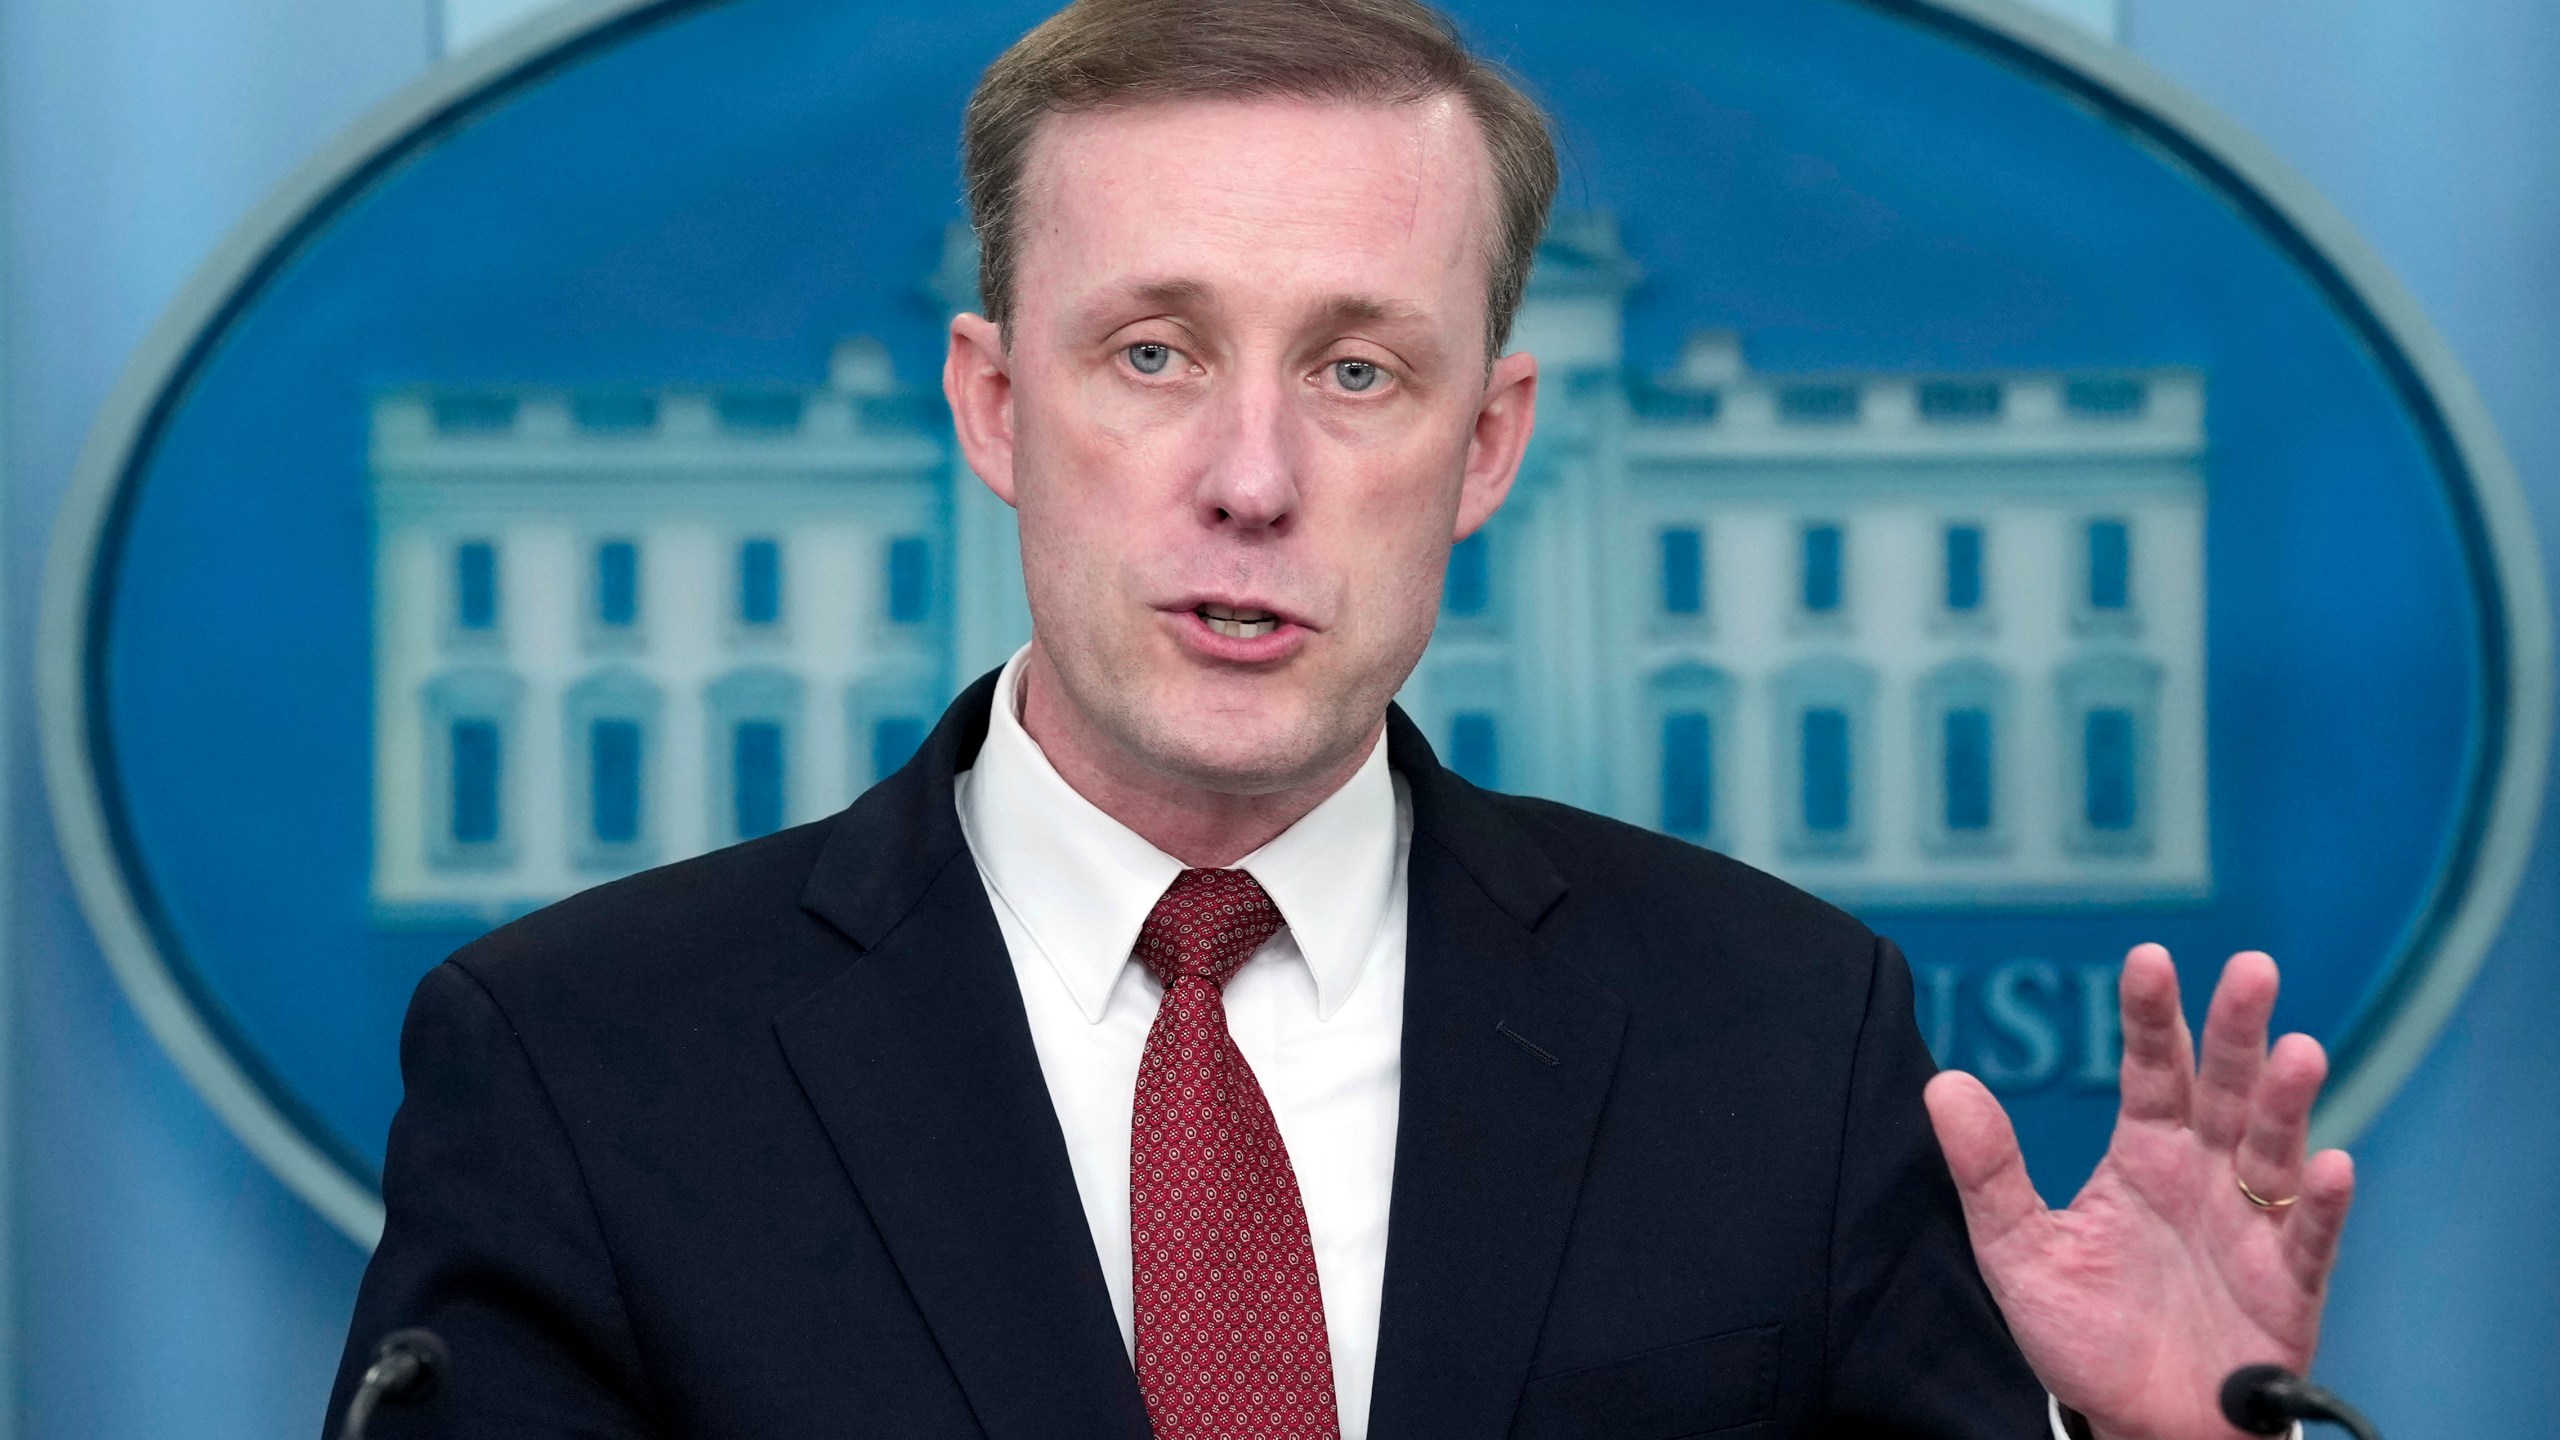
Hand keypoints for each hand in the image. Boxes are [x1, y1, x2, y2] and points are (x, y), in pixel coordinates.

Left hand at [1923, 945, 2354, 1439]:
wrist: (2139, 1424)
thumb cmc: (2085, 1333)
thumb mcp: (2018, 1250)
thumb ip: (1987, 1170)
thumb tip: (1942, 1084)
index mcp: (2145, 1155)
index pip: (2151, 1069)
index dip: (2152, 1015)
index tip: (2148, 956)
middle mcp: (2206, 1175)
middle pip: (2224, 1089)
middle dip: (2238, 1030)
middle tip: (2253, 968)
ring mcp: (2252, 1227)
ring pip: (2274, 1150)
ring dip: (2287, 1103)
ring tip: (2299, 1051)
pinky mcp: (2288, 1288)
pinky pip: (2311, 1241)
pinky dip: (2325, 1206)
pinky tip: (2334, 1167)